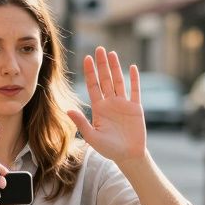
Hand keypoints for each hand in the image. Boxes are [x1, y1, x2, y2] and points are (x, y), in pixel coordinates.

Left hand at [68, 47, 146, 164]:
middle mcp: (110, 103)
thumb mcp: (92, 137)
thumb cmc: (109, 149)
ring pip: (119, 81)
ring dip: (116, 68)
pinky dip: (134, 79)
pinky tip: (132, 67)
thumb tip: (67, 110)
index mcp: (99, 108)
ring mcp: (124, 104)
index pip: (93, 86)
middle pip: (105, 79)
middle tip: (99, 49)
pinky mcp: (136, 108)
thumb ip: (81, 123)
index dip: (90, 72)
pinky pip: (135, 91)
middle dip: (102, 65)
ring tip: (112, 53)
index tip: (87, 58)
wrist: (128, 156)